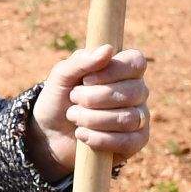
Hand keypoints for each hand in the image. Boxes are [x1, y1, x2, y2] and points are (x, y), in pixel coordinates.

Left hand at [27, 43, 152, 177]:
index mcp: (123, 69)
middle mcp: (137, 91)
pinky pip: (129, 141)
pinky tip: (82, 134)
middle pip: (132, 92)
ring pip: (128, 118)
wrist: (50, 132)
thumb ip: (81, 61)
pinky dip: (100, 139)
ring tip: (73, 116)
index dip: (113, 71)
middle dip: (94, 98)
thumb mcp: (61, 76)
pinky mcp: (136, 141)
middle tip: (74, 99)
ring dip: (92, 119)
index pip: (136, 62)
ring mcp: (139, 117)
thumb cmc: (60, 98)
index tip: (86, 80)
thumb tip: (108, 50)